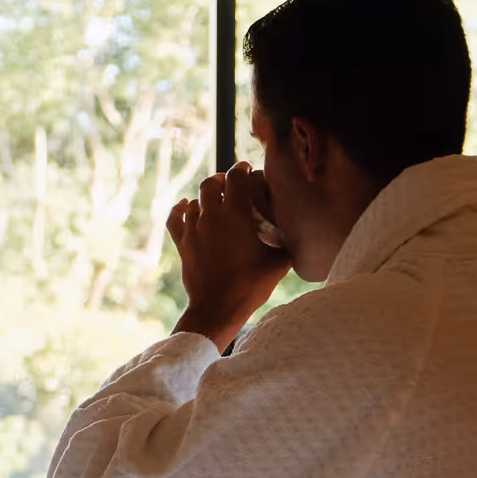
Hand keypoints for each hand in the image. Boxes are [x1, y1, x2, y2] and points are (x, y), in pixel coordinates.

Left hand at [167, 164, 292, 350]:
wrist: (218, 309)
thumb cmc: (250, 287)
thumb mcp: (278, 263)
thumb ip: (288, 244)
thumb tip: (301, 235)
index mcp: (235, 215)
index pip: (235, 177)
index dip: (241, 168)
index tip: (247, 168)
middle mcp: (211, 217)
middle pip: (211, 183)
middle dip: (222, 179)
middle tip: (230, 182)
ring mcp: (194, 230)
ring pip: (195, 201)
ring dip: (205, 196)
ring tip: (215, 198)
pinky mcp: (183, 244)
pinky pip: (175, 218)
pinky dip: (180, 209)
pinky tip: (186, 206)